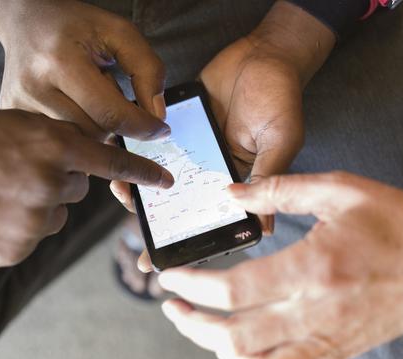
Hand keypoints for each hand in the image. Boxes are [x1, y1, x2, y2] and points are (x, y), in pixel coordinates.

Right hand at [0, 0, 168, 139]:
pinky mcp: (12, 116)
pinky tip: (71, 106)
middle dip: (115, 121)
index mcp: (61, 62)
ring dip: (95, 126)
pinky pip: (58, 140)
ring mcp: (19, 105)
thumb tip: (157, 115)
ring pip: (79, 140)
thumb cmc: (72, 24)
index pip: (112, 114)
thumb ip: (147, 69)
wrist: (24, 18)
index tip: (160, 129)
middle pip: (96, 131)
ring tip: (86, 97)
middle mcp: (35, 87)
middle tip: (107, 90)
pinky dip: (74, 129)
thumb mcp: (118, 32)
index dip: (143, 127)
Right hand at [0, 110, 172, 267]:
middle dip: (57, 180)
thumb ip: (55, 141)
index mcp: (52, 145)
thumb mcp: (14, 123)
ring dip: (37, 205)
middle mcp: (50, 185)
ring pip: (55, 215)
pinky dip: (17, 228)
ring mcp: (33, 222)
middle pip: (77, 189)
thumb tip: (82, 166)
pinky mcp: (16, 250)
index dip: (142, 171)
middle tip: (19, 170)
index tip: (165, 181)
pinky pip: (32, 237)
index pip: (111, 161)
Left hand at [109, 1, 334, 268]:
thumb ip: (268, 179)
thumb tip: (264, 226)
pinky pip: (152, 138)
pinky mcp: (178, 121)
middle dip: (152, 213)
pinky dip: (137, 146)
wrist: (265, 52)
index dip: (183, 238)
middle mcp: (209, 168)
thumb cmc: (280, 98)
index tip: (157, 262)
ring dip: (139, 181)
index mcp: (234, 181)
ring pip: (159, 171)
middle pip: (175, 199)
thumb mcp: (279, 142)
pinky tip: (122, 152)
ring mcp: (191, 146)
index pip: (205, 217)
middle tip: (132, 215)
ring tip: (122, 186)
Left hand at [158, 172, 402, 358]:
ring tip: (195, 326)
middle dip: (192, 324)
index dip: (193, 286)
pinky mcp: (339, 352)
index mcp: (313, 268)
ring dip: (215, 349)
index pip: (235, 290)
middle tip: (169, 304)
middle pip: (235, 337)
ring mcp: (328, 339)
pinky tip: (237, 348)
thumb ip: (279, 188)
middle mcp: (316, 312)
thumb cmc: (399, 223)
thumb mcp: (341, 189)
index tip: (169, 277)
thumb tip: (231, 192)